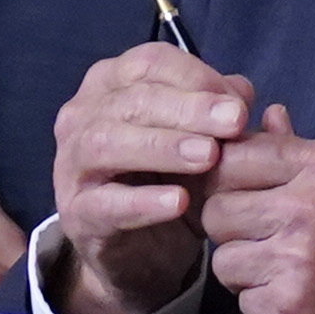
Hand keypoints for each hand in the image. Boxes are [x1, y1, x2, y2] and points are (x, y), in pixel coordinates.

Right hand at [40, 44, 257, 313]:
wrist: (142, 251)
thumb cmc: (170, 178)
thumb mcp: (203, 140)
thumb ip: (221, 112)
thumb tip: (242, 92)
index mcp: (111, 83)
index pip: (148, 63)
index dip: (196, 77)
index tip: (239, 104)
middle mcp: (82, 115)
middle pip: (132, 99)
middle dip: (188, 109)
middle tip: (234, 122)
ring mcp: (72, 164)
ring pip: (107, 143)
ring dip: (163, 147)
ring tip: (209, 157)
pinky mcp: (75, 213)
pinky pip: (103, 203)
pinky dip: (142, 202)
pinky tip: (179, 201)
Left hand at [205, 125, 314, 313]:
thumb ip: (311, 150)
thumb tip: (270, 119)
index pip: (237, 157)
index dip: (229, 174)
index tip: (236, 188)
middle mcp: (308, 209)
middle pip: (217, 208)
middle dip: (232, 222)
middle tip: (259, 232)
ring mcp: (297, 261)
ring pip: (224, 259)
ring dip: (247, 265)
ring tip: (282, 266)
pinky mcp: (291, 308)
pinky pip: (244, 300)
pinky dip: (264, 301)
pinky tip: (296, 293)